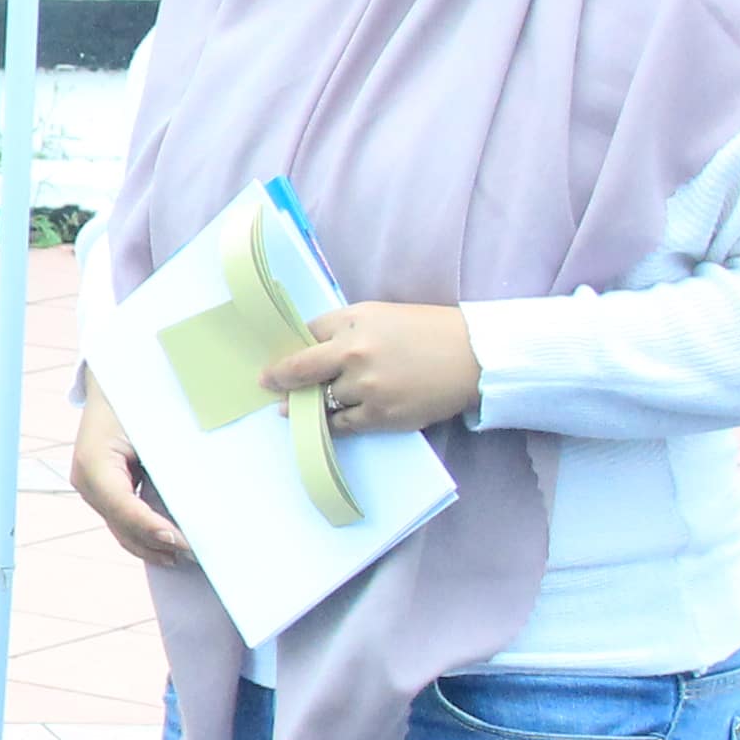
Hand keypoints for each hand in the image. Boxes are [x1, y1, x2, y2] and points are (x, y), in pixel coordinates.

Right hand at [69, 384, 190, 568]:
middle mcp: (86, 480)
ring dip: (151, 545)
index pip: (123, 506)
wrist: (114, 383)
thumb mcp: (153, 429)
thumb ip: (167, 464)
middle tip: (195, 554)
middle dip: (156, 543)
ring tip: (184, 556)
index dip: (152, 528)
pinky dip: (145, 533)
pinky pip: (122, 519)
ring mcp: (90, 488)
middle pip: (122, 525)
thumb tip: (194, 501)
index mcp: (93, 462)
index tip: (181, 541)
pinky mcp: (101, 490)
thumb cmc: (134, 400)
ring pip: (121, 528)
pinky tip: (168, 543)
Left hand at [263, 302, 479, 436]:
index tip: (275, 358)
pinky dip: (329, 424)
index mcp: (353, 324)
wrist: (473, 357)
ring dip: (307, 404)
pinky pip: (341, 425)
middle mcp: (354, 354)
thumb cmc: (427, 331)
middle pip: (301, 369)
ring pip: (321, 401)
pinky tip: (321, 422)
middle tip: (266, 384)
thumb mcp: (380, 314)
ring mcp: (367, 388)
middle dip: (278, 378)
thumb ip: (343, 328)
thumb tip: (308, 345)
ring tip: (293, 407)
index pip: (307, 333)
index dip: (290, 346)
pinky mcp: (381, 416)